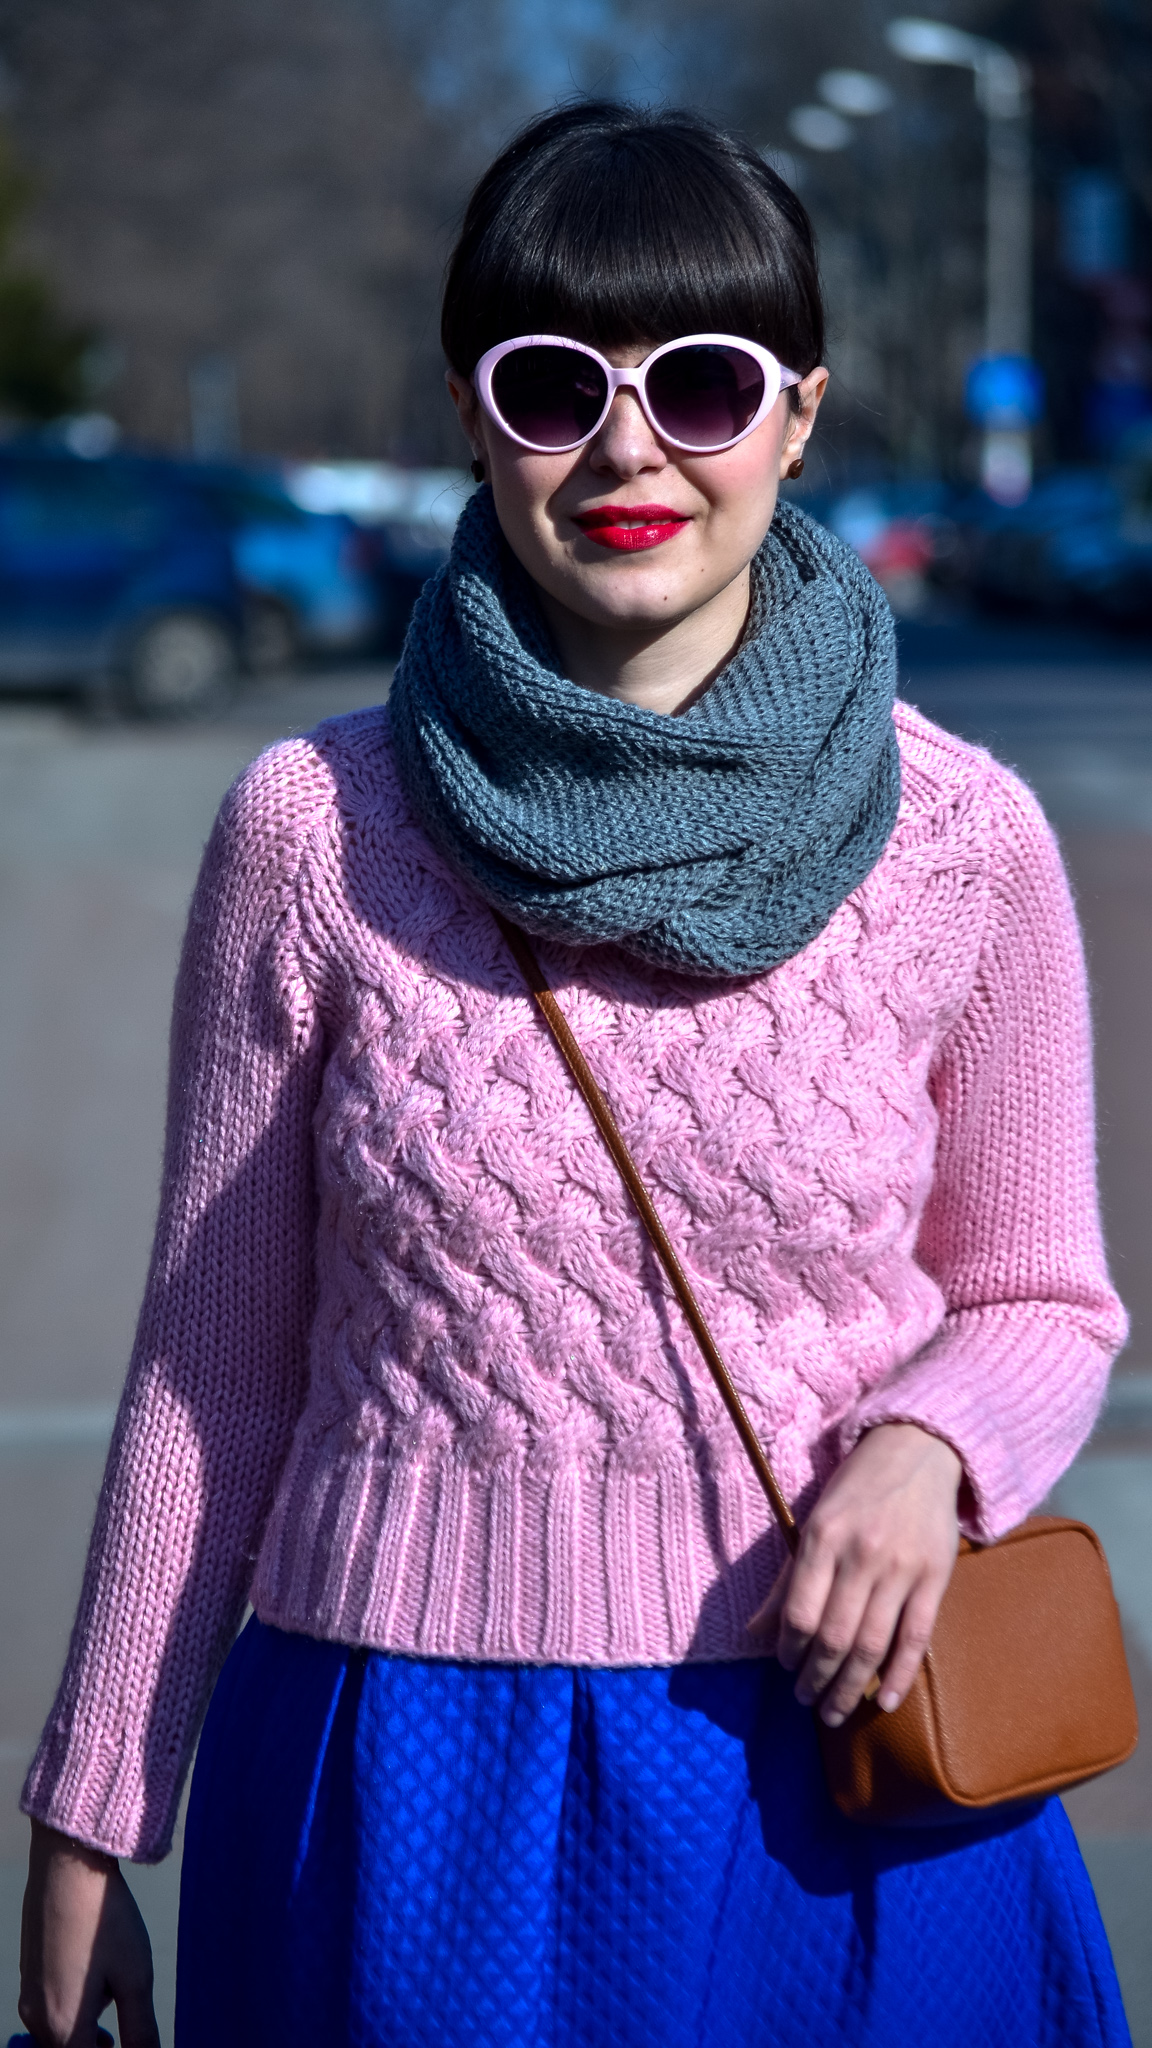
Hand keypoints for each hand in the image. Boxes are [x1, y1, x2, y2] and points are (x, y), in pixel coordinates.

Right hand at [18, 1819, 160, 2047]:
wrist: (68, 1866)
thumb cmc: (104, 1919)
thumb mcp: (135, 1977)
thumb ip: (140, 2029)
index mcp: (63, 2026)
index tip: (127, 2041)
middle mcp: (38, 2017)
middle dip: (97, 2047)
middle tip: (121, 2036)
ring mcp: (28, 1994)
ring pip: (58, 2032)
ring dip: (84, 2030)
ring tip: (112, 2005)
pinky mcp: (27, 1973)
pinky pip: (50, 2008)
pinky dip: (72, 2009)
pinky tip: (95, 1978)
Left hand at [747, 1422, 961, 1725]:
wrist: (918, 1450)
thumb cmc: (857, 1489)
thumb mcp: (813, 1522)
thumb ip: (787, 1579)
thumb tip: (754, 1632)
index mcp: (823, 1537)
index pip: (800, 1612)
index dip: (789, 1649)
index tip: (785, 1667)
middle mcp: (861, 1554)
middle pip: (834, 1636)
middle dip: (816, 1679)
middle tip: (805, 1701)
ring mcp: (901, 1568)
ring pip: (872, 1644)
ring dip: (850, 1687)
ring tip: (835, 1712)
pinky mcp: (936, 1577)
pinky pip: (916, 1637)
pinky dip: (901, 1675)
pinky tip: (886, 1702)